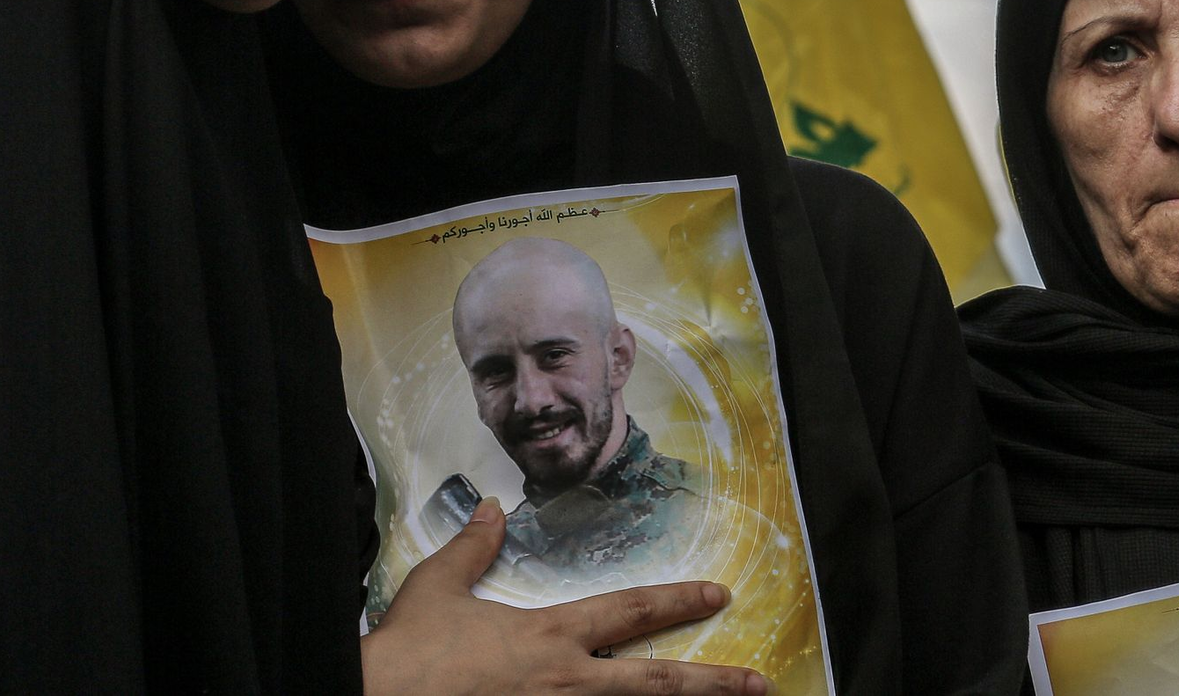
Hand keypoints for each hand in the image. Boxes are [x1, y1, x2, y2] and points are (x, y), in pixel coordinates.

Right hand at [361, 496, 773, 694]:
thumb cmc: (410, 653)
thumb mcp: (440, 587)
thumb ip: (472, 547)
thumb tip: (490, 508)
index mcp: (550, 638)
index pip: (628, 612)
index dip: (676, 601)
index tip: (717, 593)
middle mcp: (566, 684)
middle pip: (653, 685)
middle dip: (711, 683)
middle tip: (760, 683)